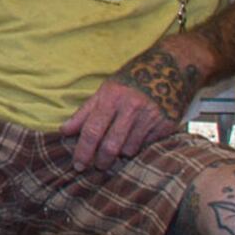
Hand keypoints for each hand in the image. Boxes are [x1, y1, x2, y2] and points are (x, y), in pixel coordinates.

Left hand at [63, 74, 180, 165]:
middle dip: (101, 161)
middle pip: (111, 145)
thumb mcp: (105, 90)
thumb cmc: (131, 80)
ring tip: (119, 147)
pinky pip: (146, 147)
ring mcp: (150, 117)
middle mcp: (131, 108)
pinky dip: (138, 147)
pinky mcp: (166, 125)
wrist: (170, 68)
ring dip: (121, 154)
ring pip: (129, 150)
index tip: (78, 165)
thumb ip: (84, 113)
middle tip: (97, 166)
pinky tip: (136, 139)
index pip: (92, 130)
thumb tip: (64, 131)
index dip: (83, 151)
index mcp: (112, 97)